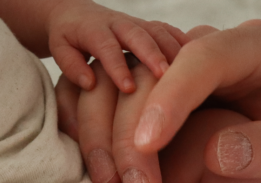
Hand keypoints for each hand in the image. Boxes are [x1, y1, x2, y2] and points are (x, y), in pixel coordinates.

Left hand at [45, 0, 188, 93]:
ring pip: (159, 31)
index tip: (128, 88)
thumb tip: (89, 83)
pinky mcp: (151, 27)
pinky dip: (184, 45)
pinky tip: (199, 63)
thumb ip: (71, 65)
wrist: (78, 15)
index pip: (106, 47)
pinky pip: (170, 31)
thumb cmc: (68, 39)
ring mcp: (138, 24)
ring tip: (189, 73)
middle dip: (153, 54)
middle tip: (166, 76)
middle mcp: (119, 23)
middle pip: (139, 35)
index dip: (117, 67)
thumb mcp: (61, 49)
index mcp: (94, 29)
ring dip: (174, 50)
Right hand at [57, 20, 260, 182]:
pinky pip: (95, 99)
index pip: (203, 58)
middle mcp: (203, 52)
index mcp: (254, 50)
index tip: (148, 145)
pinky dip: (83, 131)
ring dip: (99, 135)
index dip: (169, 97)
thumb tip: (218, 152)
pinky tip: (89, 172)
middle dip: (130, 133)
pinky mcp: (139, 100)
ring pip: (111, 83)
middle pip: (148, 74)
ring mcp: (165, 74)